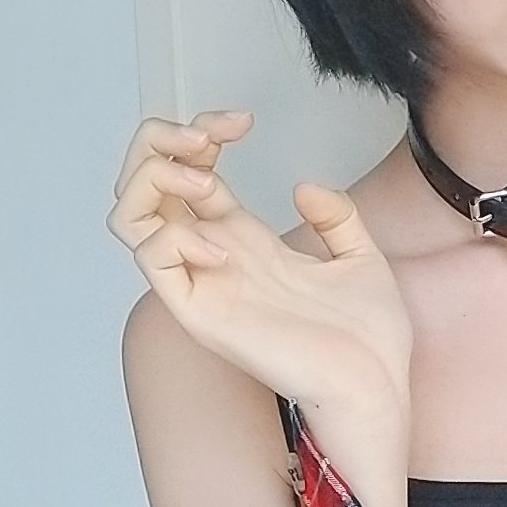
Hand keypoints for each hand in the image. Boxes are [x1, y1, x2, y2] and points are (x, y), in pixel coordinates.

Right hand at [109, 109, 412, 422]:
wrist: (378, 384)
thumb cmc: (369, 340)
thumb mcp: (360, 257)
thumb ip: (335, 216)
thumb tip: (304, 187)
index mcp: (243, 241)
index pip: (186, 173)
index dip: (199, 131)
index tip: (243, 122)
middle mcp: (213, 257)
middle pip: (142, 184)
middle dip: (159, 141)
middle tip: (207, 137)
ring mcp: (202, 283)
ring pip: (128, 215)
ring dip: (154, 178)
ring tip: (205, 178)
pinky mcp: (201, 313)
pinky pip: (153, 259)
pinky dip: (177, 235)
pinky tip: (224, 245)